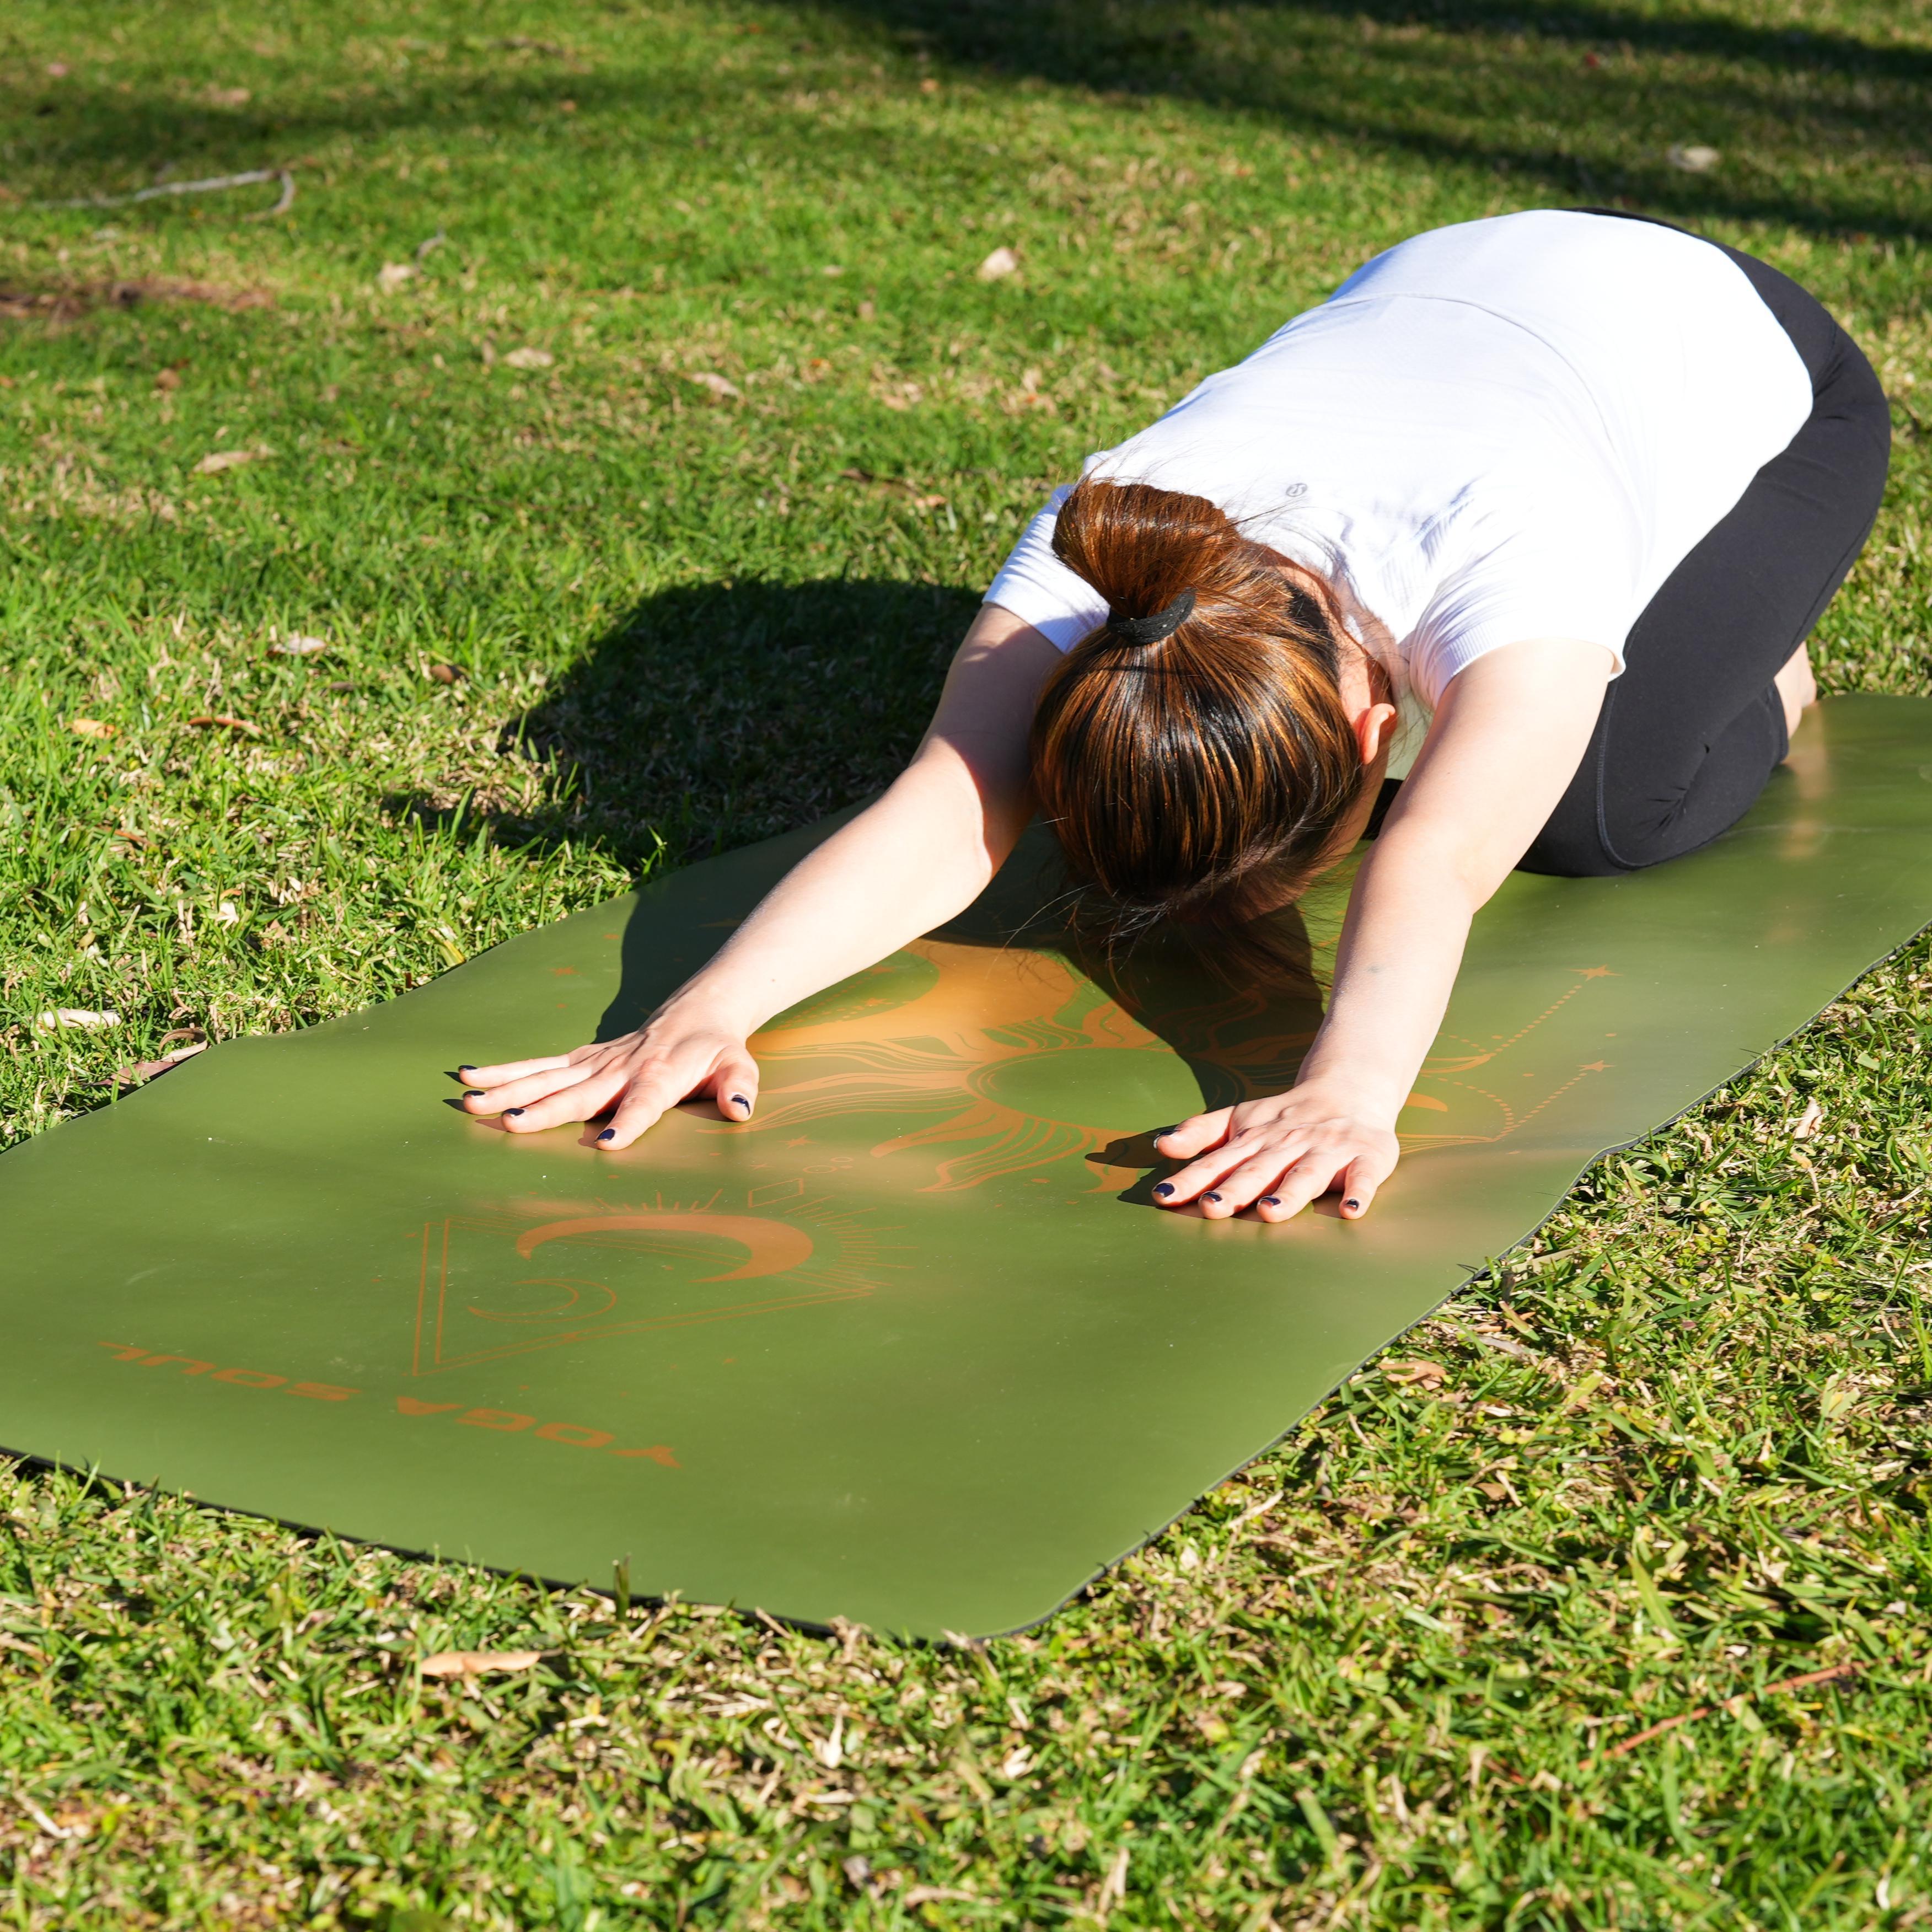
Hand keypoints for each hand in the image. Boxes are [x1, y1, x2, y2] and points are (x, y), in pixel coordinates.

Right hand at [456, 1002, 758, 1149]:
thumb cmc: (718, 1050)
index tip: (607, 1144)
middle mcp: (622, 1068)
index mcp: (661, 1076)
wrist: (699, 1010)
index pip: (644, 1103)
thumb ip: (740, 1088)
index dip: (628, 1122)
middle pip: (580, 1093)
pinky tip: (469, 1076)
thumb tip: (741, 1110)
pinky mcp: (581, 1057)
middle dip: (544, 1109)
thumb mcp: (740, 1067)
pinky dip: (504, 1069)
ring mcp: (597, 1061)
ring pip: (547, 1076)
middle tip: (509, 1122)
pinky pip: (539, 1064)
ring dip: (508, 1088)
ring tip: (470, 1100)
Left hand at [1150, 1084, 1399, 1221]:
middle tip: (1211, 1208)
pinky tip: (1350, 1211)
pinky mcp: (1366, 1158)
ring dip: (1289, 1194)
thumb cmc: (1286, 1117)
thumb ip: (1201, 1133)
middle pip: (1259, 1169)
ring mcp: (1328, 1150)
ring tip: (1270, 1214)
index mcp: (1256, 1138)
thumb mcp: (1240, 1118)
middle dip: (1235, 1189)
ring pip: (1306, 1174)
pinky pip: (1364, 1177)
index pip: (1219, 1161)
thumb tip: (1162, 1145)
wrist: (1351, 1090)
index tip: (1164, 1196)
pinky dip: (1359, 1193)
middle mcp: (1289, 1144)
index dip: (1192, 1178)